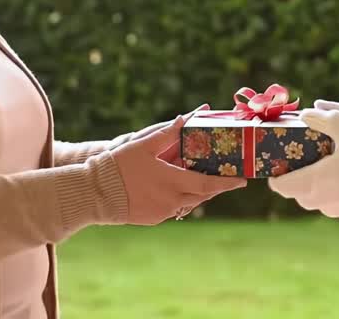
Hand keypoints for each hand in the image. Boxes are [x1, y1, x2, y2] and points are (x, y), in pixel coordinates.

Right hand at [110, 113, 246, 224]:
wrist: (95, 193)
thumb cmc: (118, 165)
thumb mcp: (142, 144)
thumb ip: (167, 132)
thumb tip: (185, 118)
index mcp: (172, 181)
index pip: (208, 185)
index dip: (227, 183)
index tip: (243, 181)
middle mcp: (171, 200)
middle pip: (202, 195)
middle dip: (216, 187)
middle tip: (228, 178)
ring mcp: (163, 212)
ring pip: (189, 203)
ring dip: (199, 192)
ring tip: (205, 181)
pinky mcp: (154, 218)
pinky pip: (174, 208)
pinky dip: (181, 198)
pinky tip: (179, 188)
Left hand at [268, 108, 338, 232]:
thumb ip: (323, 121)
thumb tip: (308, 114)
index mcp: (321, 181)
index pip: (284, 187)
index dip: (279, 177)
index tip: (281, 169)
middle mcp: (333, 204)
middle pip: (307, 198)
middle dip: (307, 183)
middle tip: (317, 164)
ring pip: (332, 206)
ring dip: (333, 191)